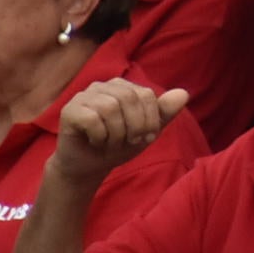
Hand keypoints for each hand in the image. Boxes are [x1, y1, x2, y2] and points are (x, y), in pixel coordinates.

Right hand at [49, 80, 188, 186]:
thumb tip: (184, 93)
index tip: (148, 138)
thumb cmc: (119, 145)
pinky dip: (99, 135)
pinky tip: (95, 141)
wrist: (89, 166)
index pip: (146, 94)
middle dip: (135, 126)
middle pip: (129, 98)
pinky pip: (91, 118)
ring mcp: (84, 96)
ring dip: (116, 133)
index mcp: (124, 87)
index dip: (151, 119)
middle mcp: (103, 86)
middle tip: (130, 142)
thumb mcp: (147, 131)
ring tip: (112, 143)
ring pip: (110, 107)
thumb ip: (164, 113)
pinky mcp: (69, 110)